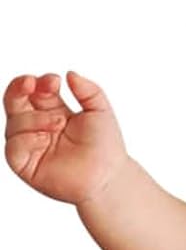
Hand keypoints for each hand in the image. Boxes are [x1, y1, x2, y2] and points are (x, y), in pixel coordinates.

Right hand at [4, 70, 129, 205]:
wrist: (108, 176)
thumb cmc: (106, 147)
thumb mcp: (100, 110)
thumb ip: (87, 90)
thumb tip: (69, 73)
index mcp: (53, 111)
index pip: (34, 90)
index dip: (39, 82)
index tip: (54, 81)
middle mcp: (39, 126)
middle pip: (14, 101)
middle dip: (19, 88)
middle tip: (30, 83)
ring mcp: (31, 146)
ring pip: (14, 123)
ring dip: (34, 118)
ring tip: (58, 123)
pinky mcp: (26, 165)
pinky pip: (13, 148)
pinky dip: (26, 139)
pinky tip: (44, 139)